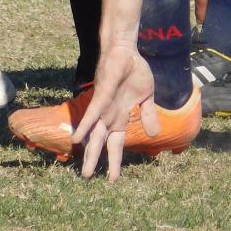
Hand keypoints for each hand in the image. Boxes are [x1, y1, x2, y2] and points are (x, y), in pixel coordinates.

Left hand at [71, 41, 156, 181]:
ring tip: (85, 172)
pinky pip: (91, 114)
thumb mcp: (147, 97)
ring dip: (90, 153)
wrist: (126, 51)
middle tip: (87, 179)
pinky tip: (76, 139)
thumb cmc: (135, 71)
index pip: (116, 144)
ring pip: (94, 135)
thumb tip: (154, 135)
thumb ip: (147, 115)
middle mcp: (109, 116)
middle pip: (101, 144)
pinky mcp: (101, 96)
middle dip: (96, 162)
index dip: (115, 161)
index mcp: (120, 117)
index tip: (113, 179)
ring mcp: (103, 108)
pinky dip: (84, 127)